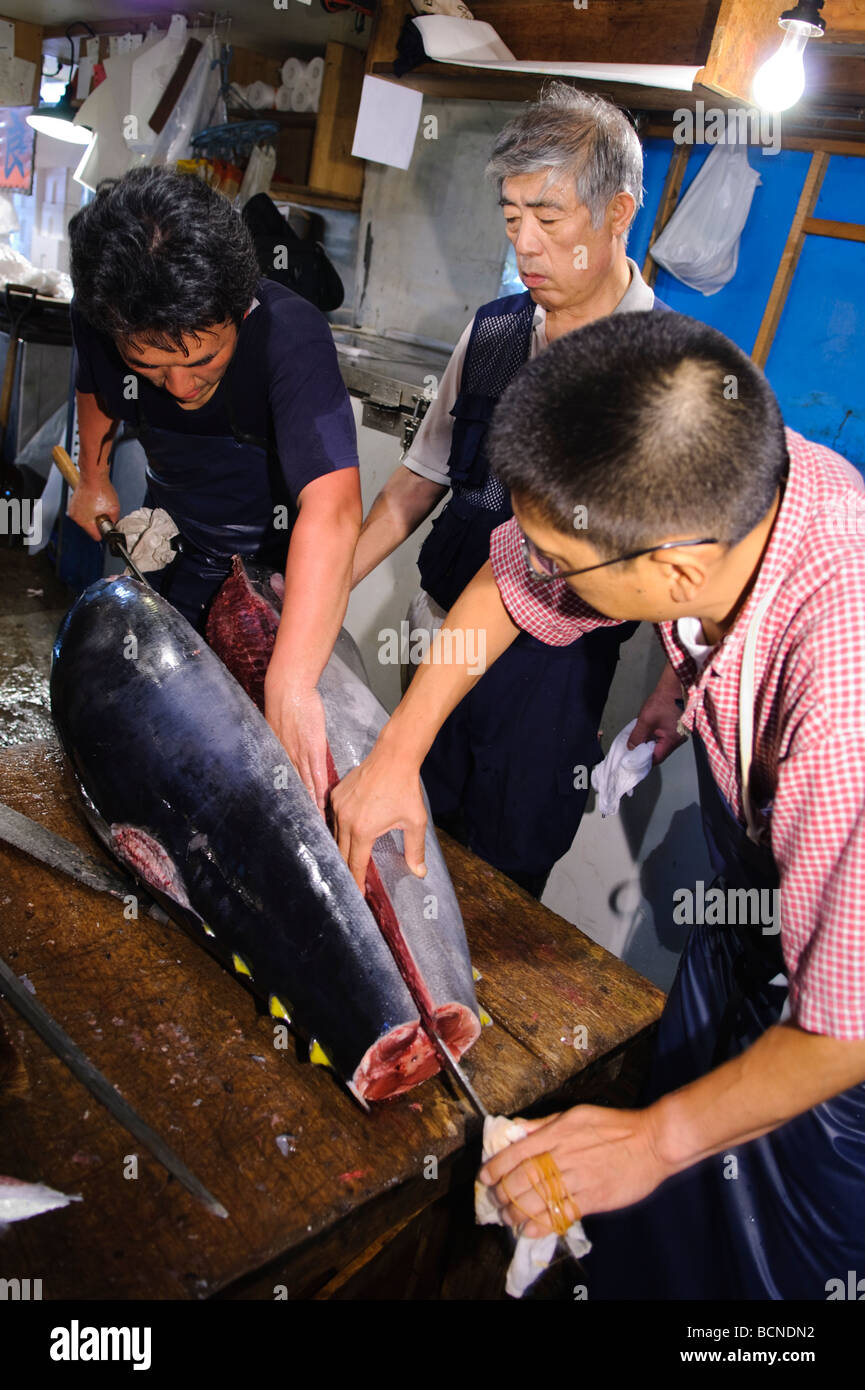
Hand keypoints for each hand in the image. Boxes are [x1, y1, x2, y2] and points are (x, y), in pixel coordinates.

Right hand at [68, 478, 119, 541]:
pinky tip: (94, 501)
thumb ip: (114, 521)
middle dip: (97, 522)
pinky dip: (88, 508)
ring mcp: (73, 509)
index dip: (103, 532)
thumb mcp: (114, 509)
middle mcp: (76, 517)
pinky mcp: (73, 503)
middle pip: (90, 528)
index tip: (107, 527)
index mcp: (84, 521)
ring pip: (85, 519)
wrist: (93, 475)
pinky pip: (82, 511)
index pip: (95, 536)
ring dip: (92, 515)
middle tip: (104, 512)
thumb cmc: (101, 489)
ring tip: (98, 505)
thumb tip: (113, 525)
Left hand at [264, 680, 328, 813]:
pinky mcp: (313, 749)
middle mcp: (287, 759)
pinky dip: (319, 791)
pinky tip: (322, 804)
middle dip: (298, 810)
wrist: (288, 688)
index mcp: (278, 754)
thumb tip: (285, 749)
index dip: (288, 801)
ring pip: (305, 787)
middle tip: (302, 830)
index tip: (291, 817)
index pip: (284, 784)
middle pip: (293, 790)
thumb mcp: (278, 726)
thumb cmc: (285, 703)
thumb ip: (282, 740)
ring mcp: (300, 755)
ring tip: (316, 825)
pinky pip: (316, 776)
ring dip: (310, 807)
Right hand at [331, 740, 427, 890]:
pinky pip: (332, 819)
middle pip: (341, 853)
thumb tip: (419, 873)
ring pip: (334, 836)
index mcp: (363, 831)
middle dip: (345, 869)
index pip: (355, 864)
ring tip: (345, 862)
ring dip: (340, 850)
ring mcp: (337, 806)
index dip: (355, 882)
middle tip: (350, 883)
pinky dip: (337, 830)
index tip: (356, 895)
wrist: (394, 757)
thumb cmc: (406, 789)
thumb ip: (415, 850)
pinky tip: (343, 836)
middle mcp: (345, 820)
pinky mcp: (335, 795)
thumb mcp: (415, 822)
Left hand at [478, 1104, 673, 1236]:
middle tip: (495, 1200)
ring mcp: (578, 1178)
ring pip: (537, 1198)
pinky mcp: (593, 1198)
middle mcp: (564, 1156)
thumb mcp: (577, 1114)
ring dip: (517, 1211)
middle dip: (503, 1192)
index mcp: (557, 1133)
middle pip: (522, 1178)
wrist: (652, 1142)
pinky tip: (529, 1228)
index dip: (495, 1167)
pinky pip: (561, 1214)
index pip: (516, 1152)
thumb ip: (544, 1124)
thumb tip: (517, 1130)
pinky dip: (541, 1223)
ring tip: (508, 1217)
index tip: (484, 1177)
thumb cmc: (615, 1125)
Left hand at [628, 672, 686, 764]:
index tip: (632, 758)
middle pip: (660, 753)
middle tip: (633, 749)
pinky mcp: (678, 728)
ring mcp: (680, 734)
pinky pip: (665, 738)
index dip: (643, 760)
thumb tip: (631, 748)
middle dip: (646, 752)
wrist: (675, 686)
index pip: (656, 758)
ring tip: (639, 740)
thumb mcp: (645, 720)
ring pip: (662, 745)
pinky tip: (647, 733)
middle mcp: (679, 740)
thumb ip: (637, 737)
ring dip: (650, 744)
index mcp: (672, 740)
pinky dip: (656, 737)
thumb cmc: (663, 701)